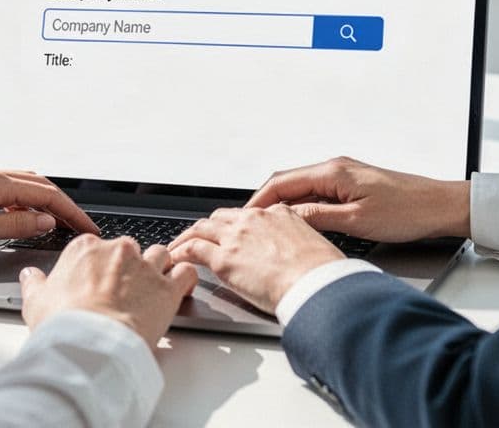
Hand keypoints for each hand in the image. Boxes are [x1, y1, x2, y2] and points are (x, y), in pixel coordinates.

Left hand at [0, 168, 98, 258]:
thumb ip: (15, 226)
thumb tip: (44, 221)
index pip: (46, 195)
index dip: (72, 213)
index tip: (87, 228)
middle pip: (38, 185)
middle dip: (63, 205)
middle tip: (79, 226)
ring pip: (21, 186)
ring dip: (43, 202)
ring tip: (57, 223)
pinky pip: (5, 192)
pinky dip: (22, 203)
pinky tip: (19, 217)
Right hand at [20, 236, 198, 345]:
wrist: (90, 345)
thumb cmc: (63, 324)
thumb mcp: (35, 302)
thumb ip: (34, 284)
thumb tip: (29, 276)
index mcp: (85, 249)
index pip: (96, 247)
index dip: (99, 266)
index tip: (99, 282)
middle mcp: (118, 250)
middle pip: (130, 250)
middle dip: (129, 267)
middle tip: (123, 292)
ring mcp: (145, 267)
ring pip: (160, 255)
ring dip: (159, 269)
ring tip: (153, 289)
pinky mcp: (167, 287)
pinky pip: (185, 272)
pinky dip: (185, 279)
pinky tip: (180, 289)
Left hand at [169, 205, 343, 314]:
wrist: (318, 283)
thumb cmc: (322, 273)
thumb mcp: (313, 246)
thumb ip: (296, 244)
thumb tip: (295, 257)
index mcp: (278, 214)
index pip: (247, 216)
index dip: (234, 226)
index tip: (229, 234)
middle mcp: (254, 220)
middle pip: (220, 218)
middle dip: (207, 228)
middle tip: (197, 238)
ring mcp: (236, 238)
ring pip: (201, 229)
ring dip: (187, 237)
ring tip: (178, 247)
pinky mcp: (224, 259)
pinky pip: (193, 250)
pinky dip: (181, 252)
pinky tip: (176, 259)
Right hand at [246, 156, 470, 241]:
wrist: (440, 206)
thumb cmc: (407, 211)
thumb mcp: (357, 221)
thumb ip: (318, 217)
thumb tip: (286, 217)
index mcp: (333, 172)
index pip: (281, 183)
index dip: (258, 201)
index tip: (243, 219)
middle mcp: (335, 168)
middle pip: (286, 182)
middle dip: (264, 202)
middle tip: (248, 225)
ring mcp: (343, 175)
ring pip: (301, 188)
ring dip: (282, 205)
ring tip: (267, 227)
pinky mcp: (352, 185)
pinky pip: (316, 193)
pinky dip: (301, 206)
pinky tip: (297, 222)